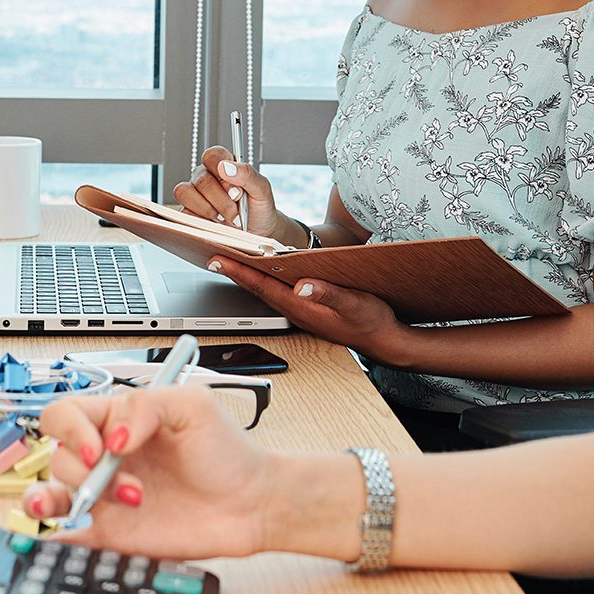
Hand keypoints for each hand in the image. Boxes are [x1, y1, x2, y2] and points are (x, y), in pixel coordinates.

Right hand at [27, 385, 276, 558]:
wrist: (252, 505)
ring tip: (95, 504)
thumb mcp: (194, 406)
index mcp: (120, 421)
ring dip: (62, 498)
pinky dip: (51, 537)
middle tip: (130, 486)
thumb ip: (147, 406)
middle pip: (58, 455)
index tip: (101, 450)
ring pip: (52, 492)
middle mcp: (108, 457)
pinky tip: (55, 534)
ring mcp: (107, 496)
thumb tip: (112, 437)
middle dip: (86, 472)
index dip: (72, 430)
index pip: (67, 414)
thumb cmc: (228, 451)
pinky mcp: (112, 532)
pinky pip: (67, 536)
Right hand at [173, 146, 293, 241]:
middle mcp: (206, 177)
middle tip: (236, 211)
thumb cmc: (258, 208)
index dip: (220, 170)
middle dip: (221, 200)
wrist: (258, 233)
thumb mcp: (262, 190)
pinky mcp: (188, 213)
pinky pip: (183, 212)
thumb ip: (248, 174)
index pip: (211, 156)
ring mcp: (195, 195)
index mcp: (223, 165)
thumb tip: (226, 167)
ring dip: (209, 209)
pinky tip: (216, 226)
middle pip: (202, 180)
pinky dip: (201, 221)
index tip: (235, 188)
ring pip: (185, 193)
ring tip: (227, 219)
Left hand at [205, 256, 409, 360]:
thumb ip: (329, 294)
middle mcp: (295, 309)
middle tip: (210, 252)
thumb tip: (302, 285)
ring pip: (266, 288)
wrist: (384, 340)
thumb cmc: (371, 322)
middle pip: (256, 286)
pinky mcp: (308, 307)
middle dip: (233, 269)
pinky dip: (265, 278)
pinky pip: (278, 291)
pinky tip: (263, 268)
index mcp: (301, 308)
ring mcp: (300, 309)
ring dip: (246, 273)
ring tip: (227, 256)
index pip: (261, 286)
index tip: (216, 258)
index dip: (237, 271)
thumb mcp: (354, 305)